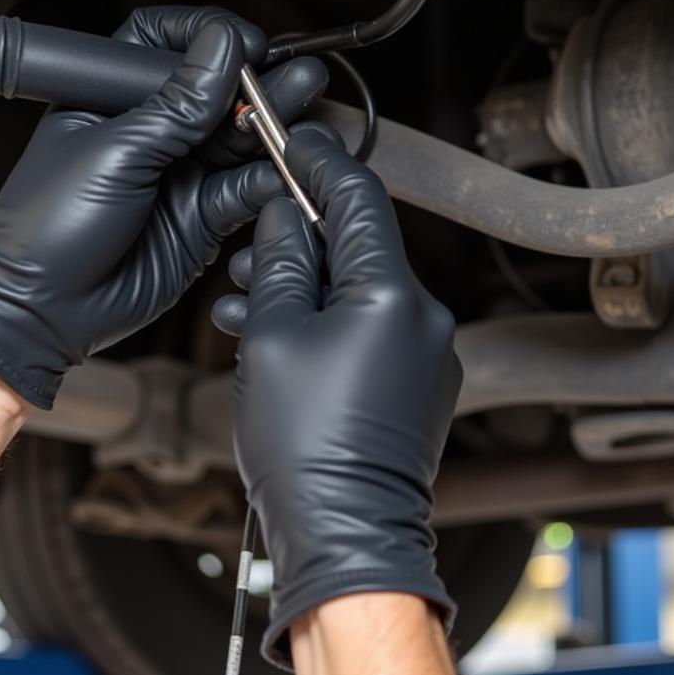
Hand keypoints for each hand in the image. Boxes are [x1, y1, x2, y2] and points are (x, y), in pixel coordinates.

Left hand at [0, 5, 327, 408]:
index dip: (207, 34)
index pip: (163, 42)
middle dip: (259, 83)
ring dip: (272, 130)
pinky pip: (243, 193)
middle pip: (216, 92)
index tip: (242, 43)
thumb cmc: (48, 224)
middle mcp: (151, 132)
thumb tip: (223, 47)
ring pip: (239, 142)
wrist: (42, 308)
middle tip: (300, 76)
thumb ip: (178, 104)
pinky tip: (280, 175)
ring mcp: (178, 175)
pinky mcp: (200, 220)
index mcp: (113, 98)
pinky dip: (264, 184)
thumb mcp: (115, 151)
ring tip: (304, 117)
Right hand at [213, 129, 461, 666]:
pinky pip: (371, 330)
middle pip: (358, 245)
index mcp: (392, 295)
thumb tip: (285, 216)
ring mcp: (427, 354)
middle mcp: (424, 317)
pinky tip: (279, 336)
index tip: (294, 137)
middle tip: (249, 242)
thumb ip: (279, 264)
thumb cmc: (305, 447)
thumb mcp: (272, 338)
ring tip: (246, 301)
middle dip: (299, 237)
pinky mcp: (418, 385)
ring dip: (305, 286)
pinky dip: (327, 322)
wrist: (347, 537)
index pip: (358, 198)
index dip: (320, 161)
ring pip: (359, 290)